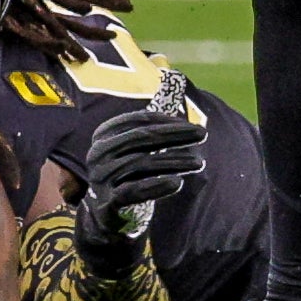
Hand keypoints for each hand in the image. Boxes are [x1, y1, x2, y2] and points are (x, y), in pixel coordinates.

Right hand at [78, 110, 206, 249]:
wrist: (107, 215)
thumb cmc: (128, 175)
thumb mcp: (133, 150)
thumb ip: (150, 126)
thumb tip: (173, 85)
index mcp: (103, 135)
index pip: (137, 120)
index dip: (166, 120)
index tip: (190, 124)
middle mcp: (98, 153)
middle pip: (140, 138)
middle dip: (174, 134)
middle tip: (202, 134)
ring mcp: (101, 178)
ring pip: (141, 163)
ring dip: (173, 161)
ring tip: (198, 162)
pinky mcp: (108, 201)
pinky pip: (133, 191)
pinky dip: (155, 186)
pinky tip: (177, 183)